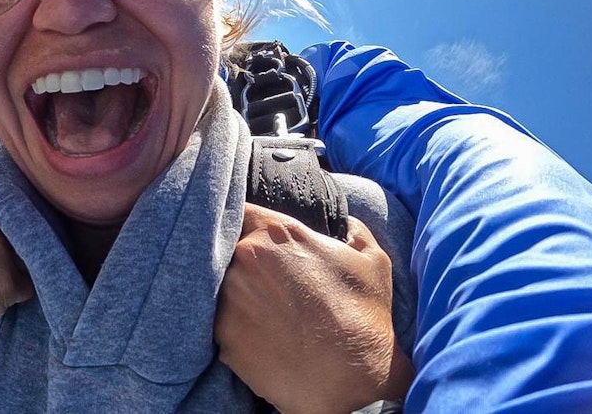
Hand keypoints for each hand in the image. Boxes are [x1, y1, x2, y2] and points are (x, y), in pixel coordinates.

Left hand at [216, 206, 412, 413]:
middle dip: (242, 262)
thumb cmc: (365, 318)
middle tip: (263, 282)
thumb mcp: (372, 262)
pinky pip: (220, 321)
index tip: (251, 234)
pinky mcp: (221, 335)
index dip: (246, 223)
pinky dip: (235, 326)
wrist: (352, 380)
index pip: (242, 211)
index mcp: (276, 234)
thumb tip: (346, 224)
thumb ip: (355, 231)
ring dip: (236, 294)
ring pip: (219, 285)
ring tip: (263, 312)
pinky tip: (260, 337)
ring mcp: (228, 297)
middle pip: (228, 249)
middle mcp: (244, 259)